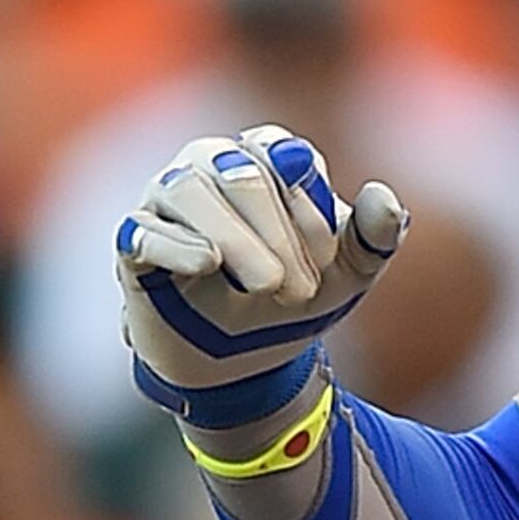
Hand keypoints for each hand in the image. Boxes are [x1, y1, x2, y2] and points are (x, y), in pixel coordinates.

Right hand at [116, 131, 406, 438]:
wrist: (245, 363)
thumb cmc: (293, 298)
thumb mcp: (347, 275)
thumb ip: (374, 237)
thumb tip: (384, 197)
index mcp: (265, 159)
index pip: (287, 156)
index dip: (310, 206)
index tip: (327, 260)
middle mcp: (210, 165)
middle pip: (241, 170)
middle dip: (278, 231)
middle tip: (299, 290)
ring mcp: (166, 200)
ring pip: (189, 191)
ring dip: (235, 239)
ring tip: (266, 285)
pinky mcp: (134, 244)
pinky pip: (143, 231)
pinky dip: (175, 245)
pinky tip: (207, 264)